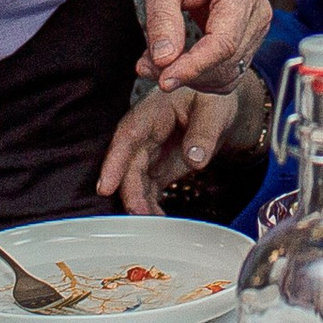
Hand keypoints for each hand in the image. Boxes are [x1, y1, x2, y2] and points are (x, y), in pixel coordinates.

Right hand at [98, 78, 255, 215]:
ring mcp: (150, 152)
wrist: (217, 104)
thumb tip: (194, 159)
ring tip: (152, 224)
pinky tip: (158, 221)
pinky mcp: (157, 167)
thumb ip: (203, 133)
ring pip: (135, 180)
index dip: (114, 162)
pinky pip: (148, 188)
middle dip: (130, 192)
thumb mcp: (213, 109)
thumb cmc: (211, 98)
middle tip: (139, 215)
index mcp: (153, 111)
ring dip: (140, 203)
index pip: (128, 136)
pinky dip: (151, 205)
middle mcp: (145, 133)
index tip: (105, 187)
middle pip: (129, 164)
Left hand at [138, 0, 270, 92]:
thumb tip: (163, 59)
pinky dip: (200, 73)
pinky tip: (174, 62)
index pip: (222, 44)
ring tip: (156, 63)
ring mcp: (255, 26)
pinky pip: (226, 67)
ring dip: (192, 77)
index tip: (164, 79)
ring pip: (227, 73)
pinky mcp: (247, 36)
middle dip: (185, 73)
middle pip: (225, 63)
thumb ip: (162, 17)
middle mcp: (256, 12)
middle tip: (147, 65)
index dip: (193, 67)